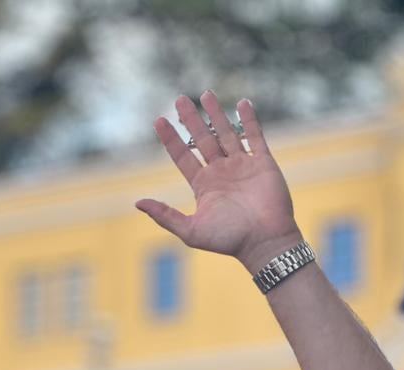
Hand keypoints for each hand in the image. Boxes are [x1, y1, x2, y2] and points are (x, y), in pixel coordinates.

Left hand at [136, 91, 300, 271]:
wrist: (265, 242)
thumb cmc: (228, 240)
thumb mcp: (190, 231)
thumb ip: (165, 216)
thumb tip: (138, 203)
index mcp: (203, 185)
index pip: (182, 155)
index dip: (170, 139)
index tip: (158, 120)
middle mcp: (221, 172)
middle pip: (202, 139)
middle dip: (191, 119)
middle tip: (179, 99)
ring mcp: (242, 165)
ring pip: (226, 133)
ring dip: (216, 114)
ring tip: (205, 93)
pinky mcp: (263, 162)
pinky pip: (254, 136)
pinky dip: (248, 120)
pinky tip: (241, 103)